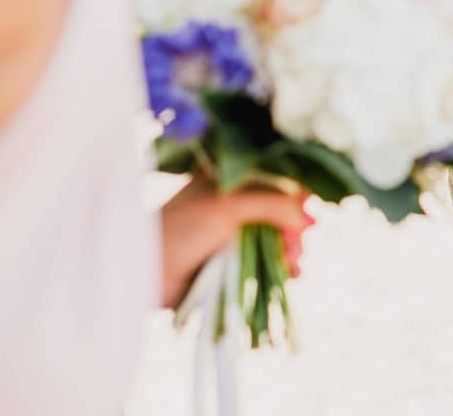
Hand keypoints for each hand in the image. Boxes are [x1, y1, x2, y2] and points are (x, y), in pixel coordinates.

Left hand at [158, 177, 314, 308]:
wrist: (145, 273)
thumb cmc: (181, 229)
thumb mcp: (229, 206)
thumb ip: (272, 204)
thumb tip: (306, 218)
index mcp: (230, 179)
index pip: (275, 179)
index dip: (296, 195)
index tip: (307, 212)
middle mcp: (234, 204)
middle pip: (281, 212)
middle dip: (294, 229)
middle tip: (295, 245)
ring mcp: (232, 235)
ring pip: (276, 239)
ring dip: (290, 251)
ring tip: (292, 263)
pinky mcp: (231, 263)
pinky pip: (266, 263)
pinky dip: (281, 268)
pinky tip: (292, 274)